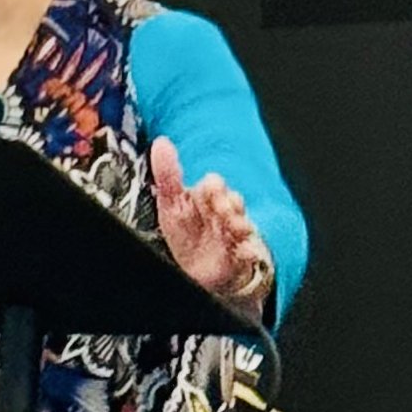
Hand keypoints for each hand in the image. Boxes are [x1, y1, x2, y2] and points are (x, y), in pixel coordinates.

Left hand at [151, 137, 272, 314]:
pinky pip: (250, 252)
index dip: (214, 186)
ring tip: (235, 227)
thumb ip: (167, 174)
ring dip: (241, 224)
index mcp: (207, 197)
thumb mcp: (171, 203)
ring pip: (243, 224)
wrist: (196, 268)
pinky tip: (244, 251)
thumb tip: (161, 143)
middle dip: (229, 204)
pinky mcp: (240, 256)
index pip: (214, 183)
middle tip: (221, 209)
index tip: (210, 190)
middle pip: (234, 201)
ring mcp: (233, 234)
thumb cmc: (186, 232)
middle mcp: (224, 212)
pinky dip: (249, 252)